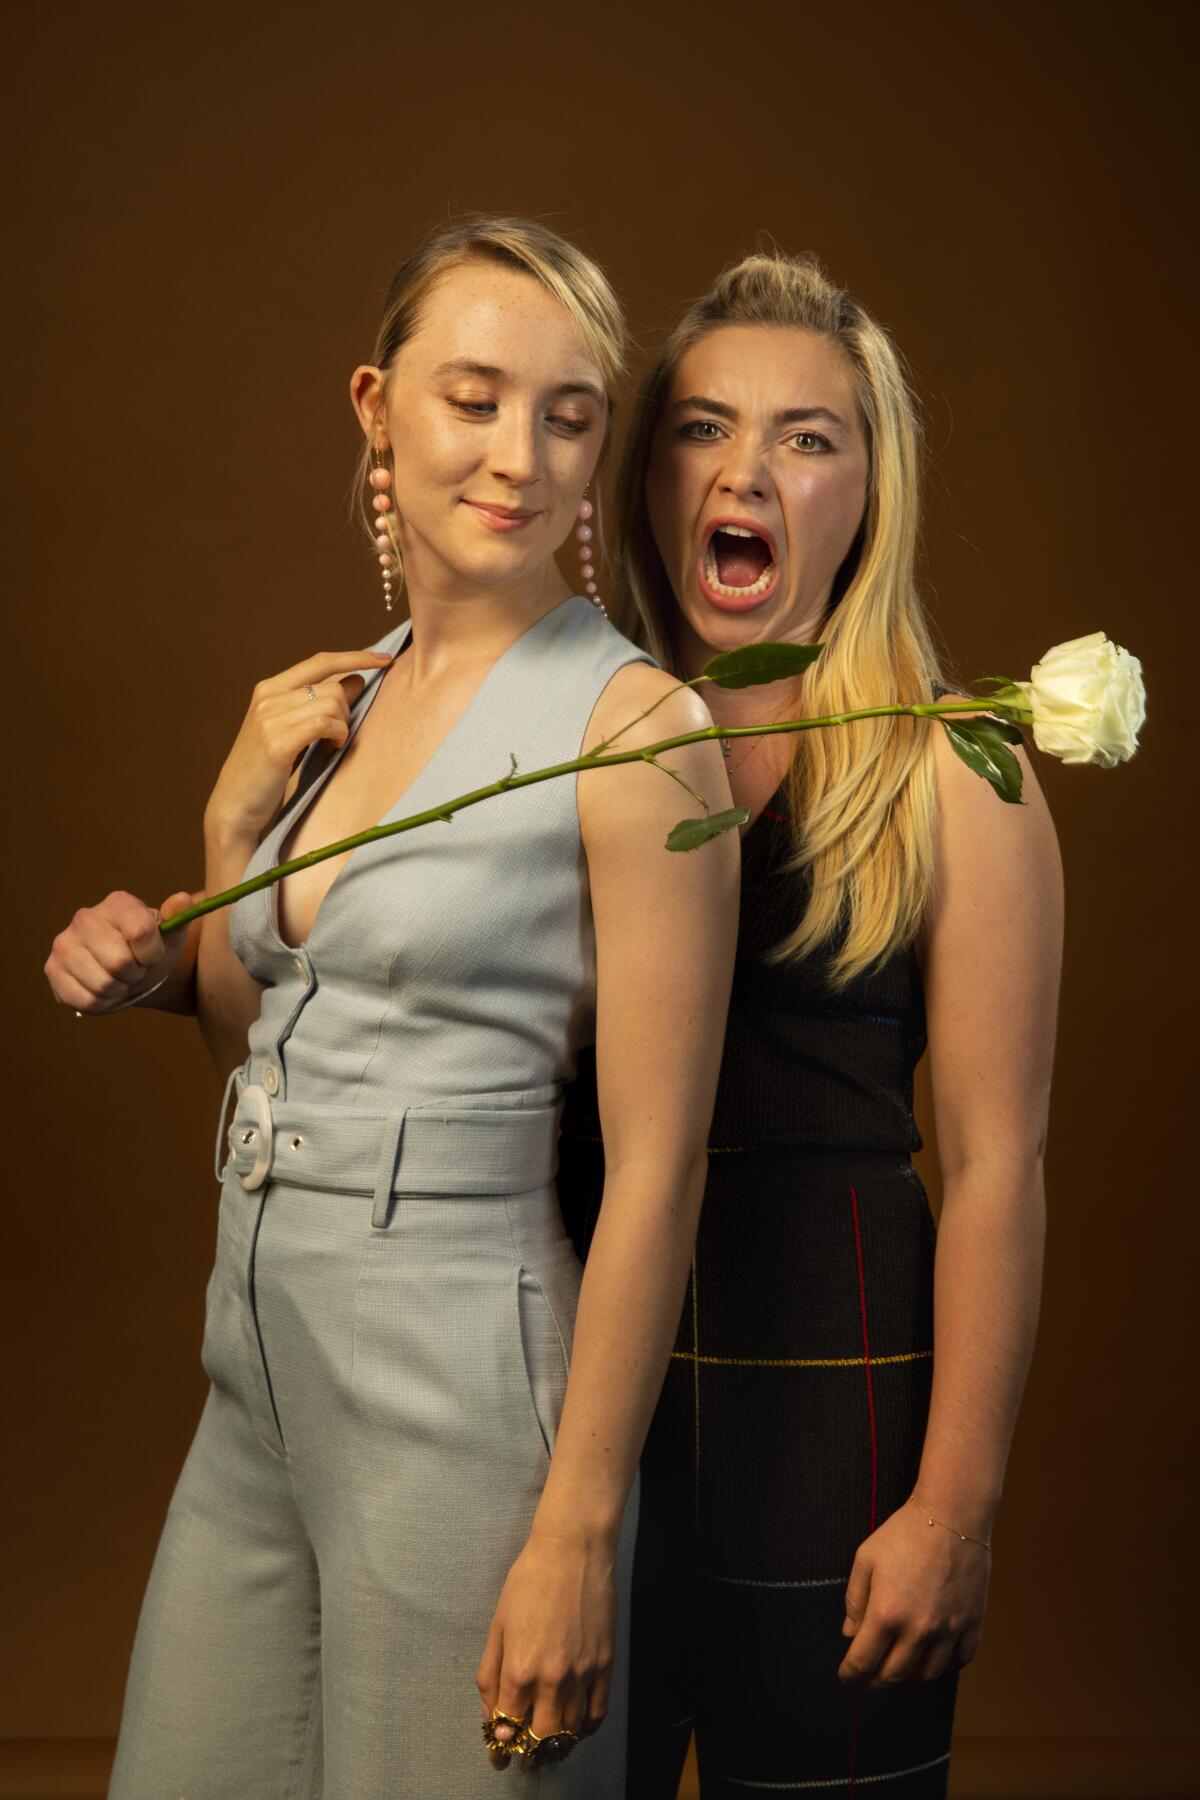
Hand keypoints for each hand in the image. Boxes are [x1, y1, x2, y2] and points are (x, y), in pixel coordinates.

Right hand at [45, 888, 195, 1013]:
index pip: (141, 932)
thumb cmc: (150, 949)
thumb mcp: (171, 935)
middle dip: (135, 974)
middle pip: (119, 963)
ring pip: (103, 985)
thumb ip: (178, 917)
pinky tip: (104, 990)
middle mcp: (85, 917)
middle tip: (133, 969)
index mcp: (118, 903)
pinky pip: (86, 1000)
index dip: (152, 953)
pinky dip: (102, 1003)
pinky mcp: (52, 969)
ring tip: (119, 978)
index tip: (152, 955)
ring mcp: (64, 943)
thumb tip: (183, 899)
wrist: (127, 969)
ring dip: (119, 990)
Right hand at [204, 648, 392, 842]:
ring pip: (333, 704)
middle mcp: (268, 696)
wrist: (235, 803)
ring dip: (343, 727)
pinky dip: (337, 736)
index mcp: (269, 688)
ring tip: (330, 746)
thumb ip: (321, 703)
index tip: (384, 658)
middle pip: (333, 686)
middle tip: (338, 736)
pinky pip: (325, 724)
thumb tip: (357, 679)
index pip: (321, 661)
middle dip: (348, 711)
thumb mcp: (293, 728)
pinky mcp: (277, 741)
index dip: (356, 657)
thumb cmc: (267, 768)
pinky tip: (330, 750)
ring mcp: (270, 717)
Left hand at [476, 1529, 615, 1771]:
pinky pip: (598, 1713)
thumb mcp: (498, 1625)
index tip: (498, 1755)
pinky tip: (577, 1728)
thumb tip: (492, 1714)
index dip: (500, 1745)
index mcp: (520, 1669)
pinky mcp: (605, 1665)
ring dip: (558, 1746)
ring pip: (572, 1731)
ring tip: (548, 1747)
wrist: (573, 1551)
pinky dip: (586, 1729)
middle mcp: (552, 1678)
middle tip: (524, 1760)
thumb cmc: (529, 1580)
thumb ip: (491, 1674)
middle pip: (542, 1739)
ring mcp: (583, 1673)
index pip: (508, 1727)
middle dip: (529, 1755)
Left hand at [837, 1497, 990, 1689]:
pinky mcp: (972, 1622)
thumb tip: (850, 1633)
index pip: (863, 1661)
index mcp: (886, 1613)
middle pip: (894, 1675)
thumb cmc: (904, 1532)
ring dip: (910, 1677)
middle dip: (876, 1682)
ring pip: (928, 1674)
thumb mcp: (866, 1558)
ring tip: (901, 1668)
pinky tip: (934, 1656)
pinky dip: (946, 1665)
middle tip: (869, 1680)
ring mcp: (949, 1629)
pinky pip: (961, 1660)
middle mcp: (918, 1628)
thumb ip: (855, 1600)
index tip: (847, 1677)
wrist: (951, 1515)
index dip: (851, 1674)